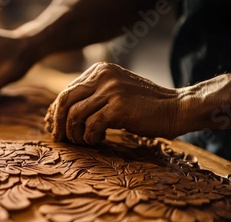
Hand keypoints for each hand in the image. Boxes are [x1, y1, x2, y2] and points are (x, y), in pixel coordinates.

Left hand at [45, 62, 180, 143]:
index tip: (53, 127)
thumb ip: (93, 96)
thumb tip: (61, 113)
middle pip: (65, 101)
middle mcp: (103, 76)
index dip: (56, 111)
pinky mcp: (118, 107)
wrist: (177, 108)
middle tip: (59, 138)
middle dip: (58, 123)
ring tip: (81, 141)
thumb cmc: (145, 106)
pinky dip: (89, 137)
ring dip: (74, 133)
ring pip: (75, 115)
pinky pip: (91, 125)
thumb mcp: (116, 92)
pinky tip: (96, 140)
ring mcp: (111, 90)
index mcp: (100, 70)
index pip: (66, 91)